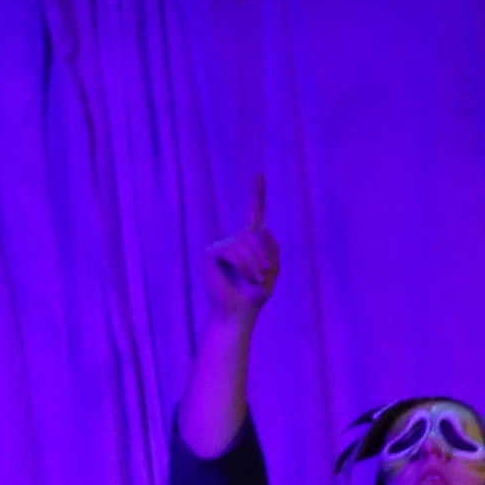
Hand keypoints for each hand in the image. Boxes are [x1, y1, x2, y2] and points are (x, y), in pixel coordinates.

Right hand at [200, 180, 278, 324]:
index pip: (255, 213)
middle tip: (266, 274)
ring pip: (243, 244)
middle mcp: (236, 239)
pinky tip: (244, 276)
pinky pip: (231, 251)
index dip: (257, 194)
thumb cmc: (255, 293)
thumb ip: (271, 249)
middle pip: (254, 233)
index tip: (258, 174)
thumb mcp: (272, 271)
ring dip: (254, 264)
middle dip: (264, 254)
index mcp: (252, 241)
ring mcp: (222, 245)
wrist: (239, 310)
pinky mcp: (212, 253)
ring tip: (255, 279)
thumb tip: (260, 229)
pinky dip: (242, 265)